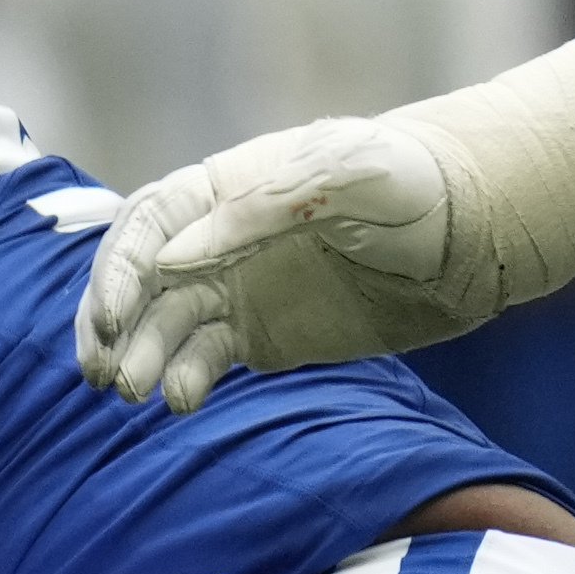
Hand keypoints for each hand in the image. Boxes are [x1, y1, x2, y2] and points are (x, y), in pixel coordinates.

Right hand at [77, 117, 488, 408]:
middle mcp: (213, 239)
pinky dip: (185, 378)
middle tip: (101, 369)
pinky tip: (182, 400)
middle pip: (137, 279)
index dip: (120, 270)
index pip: (147, 224)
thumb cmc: (413, 183)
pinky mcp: (256, 334)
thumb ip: (264, 207)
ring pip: (163, 325)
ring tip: (132, 394)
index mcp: (222, 188)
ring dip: (139, 358)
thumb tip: (175, 259)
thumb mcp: (350, 173)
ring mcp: (232, 288)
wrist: (474, 233)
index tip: (113, 317)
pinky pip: (204, 358)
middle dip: (110, 322)